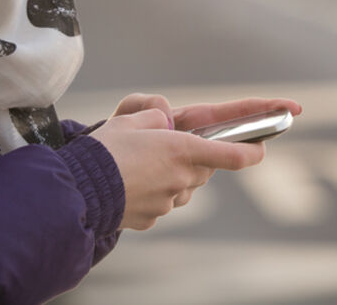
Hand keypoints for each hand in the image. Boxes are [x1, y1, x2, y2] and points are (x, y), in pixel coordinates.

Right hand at [90, 96, 300, 230]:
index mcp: (182, 150)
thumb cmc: (103, 150)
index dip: (252, 151)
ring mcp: (168, 202)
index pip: (233, 154)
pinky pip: (162, 201)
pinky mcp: (152, 218)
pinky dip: (152, 192)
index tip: (263, 148)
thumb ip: (157, 117)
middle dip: (193, 157)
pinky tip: (130, 184)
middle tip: (167, 148)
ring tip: (141, 165)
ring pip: (182, 185)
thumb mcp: (131, 118)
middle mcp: (181, 178)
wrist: (73, 191)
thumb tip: (165, 125)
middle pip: (202, 167)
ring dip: (171, 175)